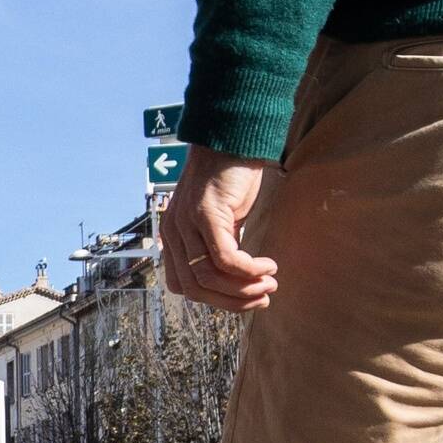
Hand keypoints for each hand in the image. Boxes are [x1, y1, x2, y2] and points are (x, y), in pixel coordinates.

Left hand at [160, 159, 274, 310]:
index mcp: (173, 238)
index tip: (245, 299)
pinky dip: (249, 270)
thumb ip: (221, 248)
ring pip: (209, 277)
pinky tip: (268, 266)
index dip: (216, 300)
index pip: (185, 286)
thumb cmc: (230, 180)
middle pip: (195, 289)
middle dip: (232, 301)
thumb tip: (239, 281)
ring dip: (244, 288)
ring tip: (269, 283)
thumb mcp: (222, 222)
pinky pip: (226, 258)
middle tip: (263, 297)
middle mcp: (173, 233)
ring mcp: (186, 224)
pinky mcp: (206, 215)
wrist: (233, 140)